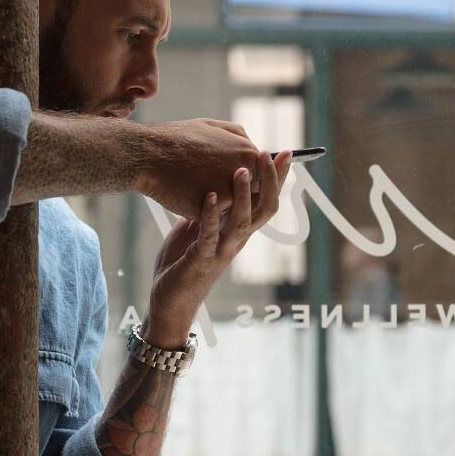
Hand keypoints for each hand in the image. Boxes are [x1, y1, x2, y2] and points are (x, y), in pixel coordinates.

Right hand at [134, 119, 268, 219]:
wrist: (148, 154)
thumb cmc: (177, 138)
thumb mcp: (213, 126)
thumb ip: (239, 136)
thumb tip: (251, 148)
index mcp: (248, 154)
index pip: (259, 174)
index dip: (241, 179)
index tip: (222, 175)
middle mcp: (244, 175)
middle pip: (247, 193)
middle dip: (231, 191)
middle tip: (207, 182)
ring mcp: (228, 195)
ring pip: (228, 207)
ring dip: (216, 201)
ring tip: (194, 184)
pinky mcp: (210, 211)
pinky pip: (209, 216)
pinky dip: (198, 208)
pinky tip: (184, 193)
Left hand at [142, 152, 291, 346]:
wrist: (170, 301)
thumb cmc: (183, 263)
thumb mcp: (198, 229)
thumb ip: (211, 210)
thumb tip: (213, 181)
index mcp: (238, 232)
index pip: (265, 202)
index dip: (277, 179)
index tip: (284, 153)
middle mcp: (237, 241)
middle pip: (264, 209)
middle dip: (269, 182)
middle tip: (268, 154)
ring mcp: (221, 251)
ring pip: (242, 221)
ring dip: (242, 195)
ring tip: (241, 170)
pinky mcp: (202, 259)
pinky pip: (210, 235)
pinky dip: (210, 214)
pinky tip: (209, 195)